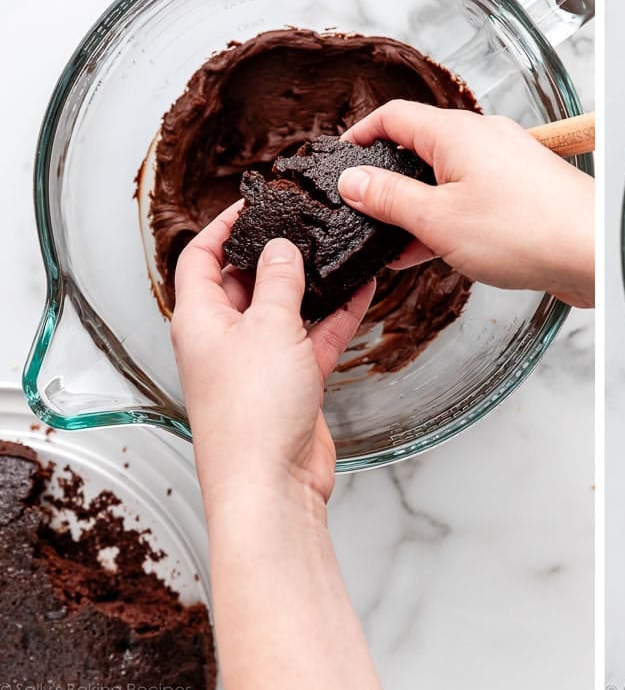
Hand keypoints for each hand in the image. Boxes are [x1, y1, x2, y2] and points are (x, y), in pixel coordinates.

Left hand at [170, 203, 373, 513]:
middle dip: (276, 254)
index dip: (222, 228)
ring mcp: (258, 363)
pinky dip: (335, 317)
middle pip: (245, 281)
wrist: (272, 484)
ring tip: (338, 253)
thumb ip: (279, 280)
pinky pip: (313, 338)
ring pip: (286, 310)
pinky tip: (360, 293)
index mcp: (199, 321)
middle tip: (305, 225)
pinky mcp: (290, 384)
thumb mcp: (268, 327)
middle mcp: (225, 340)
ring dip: (312, 285)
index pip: (200, 259)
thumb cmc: (251, 415)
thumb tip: (280, 248)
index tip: (252, 206)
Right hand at [338, 100, 594, 306]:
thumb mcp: (437, 219)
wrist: (594, 252)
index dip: (362, 136)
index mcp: (457, 133)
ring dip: (419, 208)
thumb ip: (389, 199)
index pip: (394, 117)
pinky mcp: (524, 193)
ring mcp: (507, 165)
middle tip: (363, 211)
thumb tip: (353, 181)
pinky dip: (450, 219)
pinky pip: (475, 198)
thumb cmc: (525, 230)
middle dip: (390, 181)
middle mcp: (484, 140)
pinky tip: (432, 252)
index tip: (341, 159)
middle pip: (422, 148)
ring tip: (394, 245)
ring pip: (448, 179)